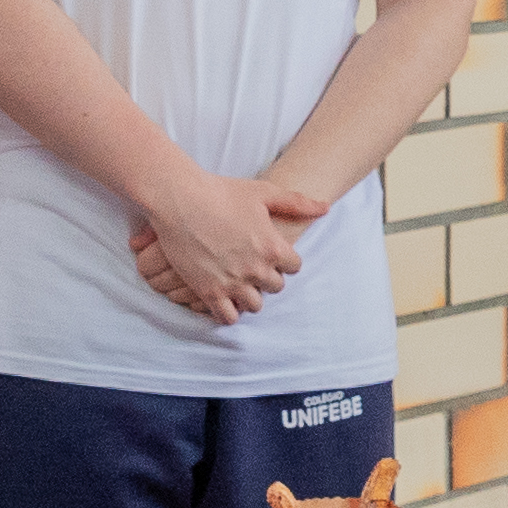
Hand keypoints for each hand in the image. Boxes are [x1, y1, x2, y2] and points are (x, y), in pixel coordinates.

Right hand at [130, 167, 327, 323]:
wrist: (181, 199)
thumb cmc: (222, 191)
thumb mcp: (264, 192)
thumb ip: (297, 203)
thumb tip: (326, 207)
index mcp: (272, 246)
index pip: (295, 267)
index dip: (285, 260)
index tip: (272, 254)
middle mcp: (256, 268)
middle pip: (276, 287)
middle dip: (268, 278)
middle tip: (253, 267)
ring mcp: (232, 282)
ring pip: (254, 306)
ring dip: (250, 297)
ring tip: (240, 284)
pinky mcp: (209, 291)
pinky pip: (227, 317)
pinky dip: (228, 311)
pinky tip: (223, 298)